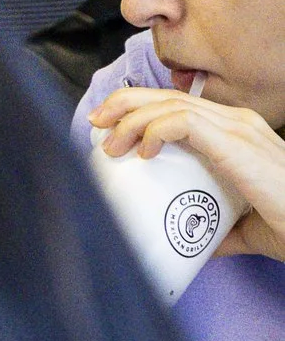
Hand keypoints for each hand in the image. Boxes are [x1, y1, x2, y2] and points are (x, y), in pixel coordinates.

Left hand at [91, 88, 284, 262]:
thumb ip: (220, 229)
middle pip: (167, 96)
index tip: (109, 129)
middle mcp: (237, 121)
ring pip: (167, 104)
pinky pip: (180, 121)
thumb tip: (196, 245)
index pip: (179, 105)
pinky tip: (141, 151)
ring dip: (129, 120)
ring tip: (110, 145)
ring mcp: (238, 128)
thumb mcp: (245, 226)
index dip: (139, 109)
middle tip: (96, 125)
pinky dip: (151, 130)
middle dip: (123, 104)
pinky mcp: (236, 142)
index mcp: (238, 132)